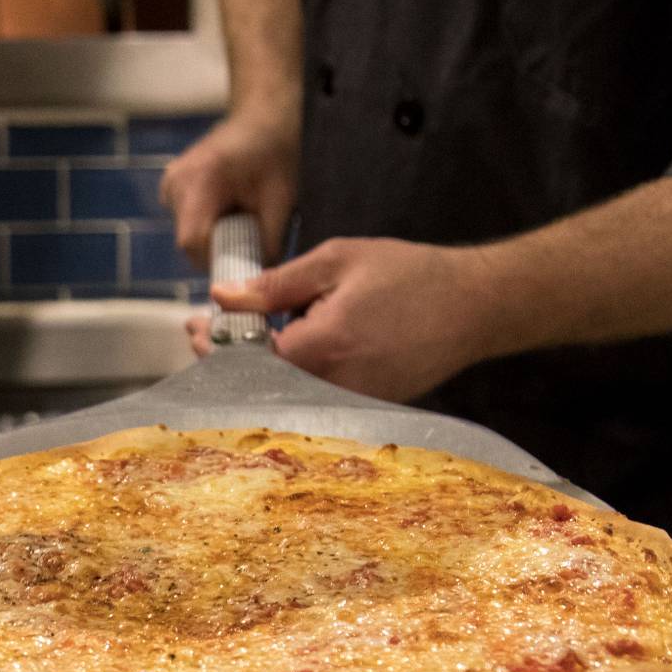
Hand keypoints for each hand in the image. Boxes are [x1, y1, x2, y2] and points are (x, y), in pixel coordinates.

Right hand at [158, 112, 297, 267]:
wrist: (262, 119)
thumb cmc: (275, 154)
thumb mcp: (281, 200)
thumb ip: (268, 243)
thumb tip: (259, 280)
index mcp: (201, 180)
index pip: (193, 241)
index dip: (217, 260)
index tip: (244, 262)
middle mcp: (176, 182)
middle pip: (189, 241)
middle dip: (219, 250)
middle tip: (249, 240)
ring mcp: (169, 183)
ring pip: (187, 234)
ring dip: (214, 238)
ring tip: (240, 218)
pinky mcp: (170, 187)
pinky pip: (186, 222)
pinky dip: (207, 225)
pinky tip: (227, 210)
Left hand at [203, 238, 501, 401]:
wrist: (476, 306)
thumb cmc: (411, 275)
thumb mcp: (337, 262)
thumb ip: (276, 284)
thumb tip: (223, 297)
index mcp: (322, 347)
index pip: (246, 358)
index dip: (215, 344)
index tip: (195, 325)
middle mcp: (334, 386)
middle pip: (258, 384)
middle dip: (228, 358)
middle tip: (207, 331)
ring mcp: (351, 404)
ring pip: (282, 394)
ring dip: (256, 368)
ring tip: (242, 337)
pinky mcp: (365, 409)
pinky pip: (311, 399)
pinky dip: (287, 377)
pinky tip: (281, 351)